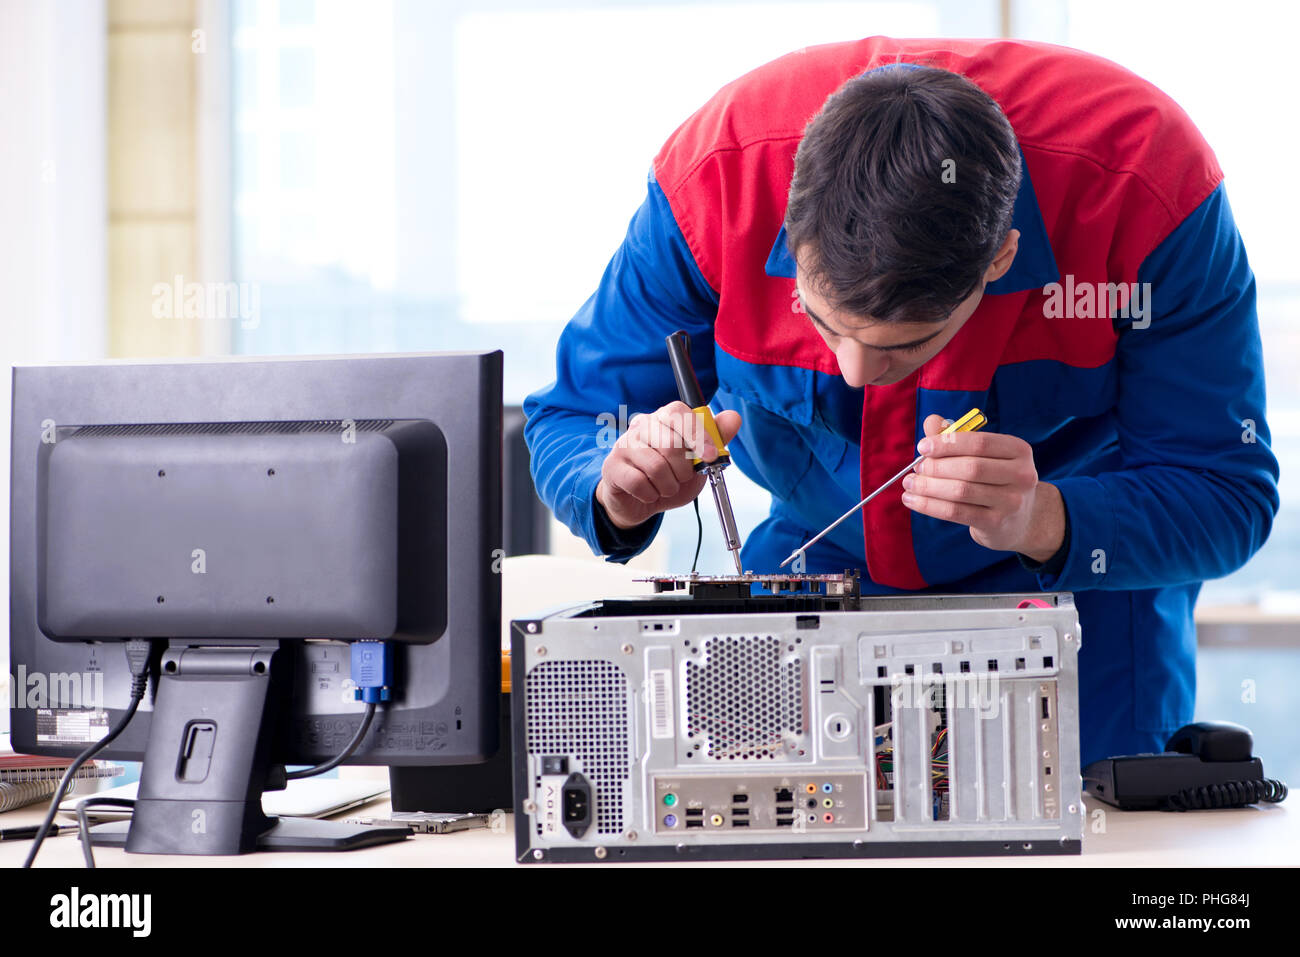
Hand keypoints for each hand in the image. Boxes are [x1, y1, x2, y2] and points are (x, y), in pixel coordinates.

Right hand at [596, 401, 742, 529]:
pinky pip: (639, 483)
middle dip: (684, 469)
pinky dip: (651, 494)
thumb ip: (717, 440)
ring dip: (668, 486)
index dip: (698, 435)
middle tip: (682, 477)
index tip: (711, 456)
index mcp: (664, 418)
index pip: (679, 412)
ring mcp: (624, 445)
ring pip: (656, 467)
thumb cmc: (670, 476)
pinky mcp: (612, 466)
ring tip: (665, 487)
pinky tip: (648, 493)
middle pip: (670, 443)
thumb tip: (733, 418)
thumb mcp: (699, 461)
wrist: (641, 502)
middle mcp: (642, 426)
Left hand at [900, 414, 1064, 560]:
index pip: (981, 442)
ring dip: (928, 487)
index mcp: (1018, 450)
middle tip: (916, 468)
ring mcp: (1011, 502)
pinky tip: (912, 500)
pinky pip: (955, 513)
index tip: (922, 446)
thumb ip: (956, 436)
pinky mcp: (996, 523)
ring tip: (909, 484)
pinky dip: (929, 505)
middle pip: (971, 468)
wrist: (1017, 519)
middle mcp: (1021, 475)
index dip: (948, 443)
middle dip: (937, 467)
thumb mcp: (982, 455)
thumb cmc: (993, 478)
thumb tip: (932, 421)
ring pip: (961, 491)